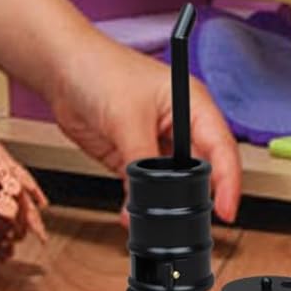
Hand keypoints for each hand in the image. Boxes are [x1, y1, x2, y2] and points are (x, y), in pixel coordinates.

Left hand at [44, 30, 242, 224]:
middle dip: (195, 198)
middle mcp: (179, 125)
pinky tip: (130, 212)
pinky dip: (139, 202)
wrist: (61, 69)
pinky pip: (144, 187)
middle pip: (201, 170)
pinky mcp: (133, 156)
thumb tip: (152, 197)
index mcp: (192, 104)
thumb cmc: (100, 69)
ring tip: (152, 218)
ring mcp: (156, 142)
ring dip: (163, 203)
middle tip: (186, 221)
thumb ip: (143, 159)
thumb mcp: (127, 116)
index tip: (226, 211)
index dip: (229, 181)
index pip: (222, 147)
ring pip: (172, 184)